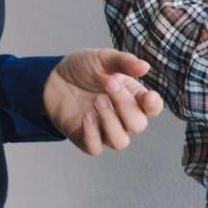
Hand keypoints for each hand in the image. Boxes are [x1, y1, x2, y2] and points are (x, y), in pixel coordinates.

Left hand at [44, 49, 164, 155]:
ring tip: (97, 101)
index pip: (153, 108)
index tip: (147, 96)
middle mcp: (122, 117)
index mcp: (133, 97)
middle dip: (125, 106)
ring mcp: (105, 130)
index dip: (153, 105)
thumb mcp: (103, 58)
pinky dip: (92, 134)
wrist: (53, 78)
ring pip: (120, 141)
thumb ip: (124, 62)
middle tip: (110, 85)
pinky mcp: (85, 139)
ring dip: (110, 121)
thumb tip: (145, 67)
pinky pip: (95, 148)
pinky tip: (85, 116)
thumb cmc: (84, 68)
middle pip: (138, 125)